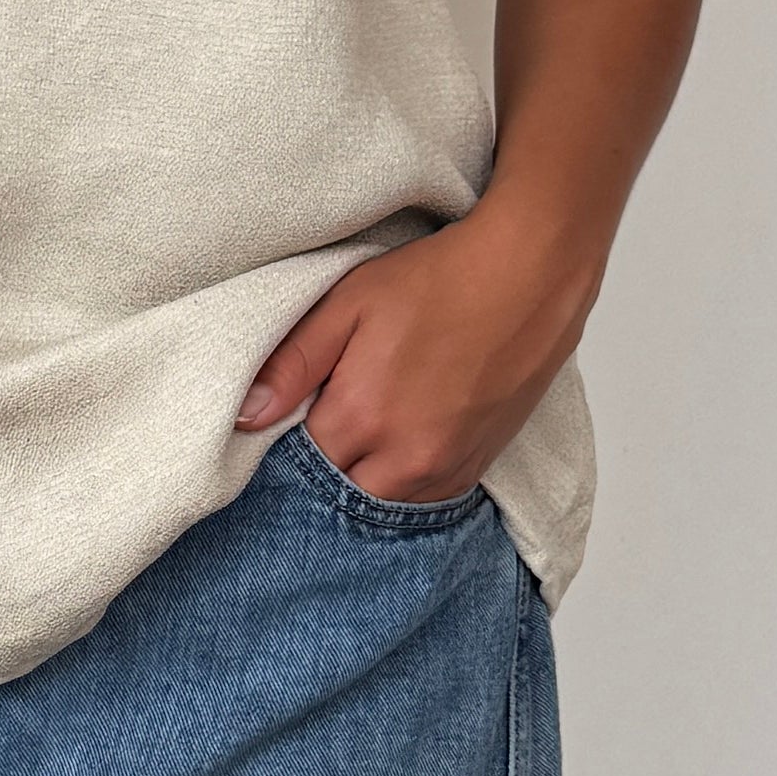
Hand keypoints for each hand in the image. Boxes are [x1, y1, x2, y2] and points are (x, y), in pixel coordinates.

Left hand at [237, 201, 590, 502]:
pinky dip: (404, 484)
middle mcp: (404, 458)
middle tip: (330, 423)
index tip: (295, 417)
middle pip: (339, 492)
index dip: (290, 440)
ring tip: (368, 433)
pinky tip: (400, 447)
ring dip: (365, 479)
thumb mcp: (348, 303)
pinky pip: (425, 502)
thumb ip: (293, 363)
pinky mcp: (477, 467)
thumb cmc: (439, 279)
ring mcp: (445, 468)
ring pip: (381, 503)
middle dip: (326, 467)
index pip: (298, 461)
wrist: (530, 273)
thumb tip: (246, 417)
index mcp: (361, 416)